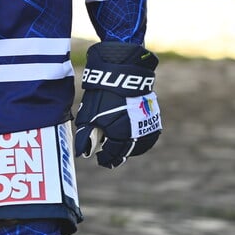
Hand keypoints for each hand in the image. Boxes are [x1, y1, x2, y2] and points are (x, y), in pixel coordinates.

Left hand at [74, 41, 160, 167]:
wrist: (123, 74)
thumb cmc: (102, 95)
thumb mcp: (89, 116)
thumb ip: (85, 136)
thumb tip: (82, 153)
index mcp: (121, 135)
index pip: (113, 154)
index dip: (106, 158)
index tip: (100, 160)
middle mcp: (137, 133)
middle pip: (127, 151)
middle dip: (117, 155)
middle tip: (109, 158)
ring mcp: (147, 126)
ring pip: (139, 145)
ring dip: (129, 148)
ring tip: (119, 149)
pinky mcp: (153, 117)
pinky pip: (147, 135)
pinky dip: (139, 140)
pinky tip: (131, 138)